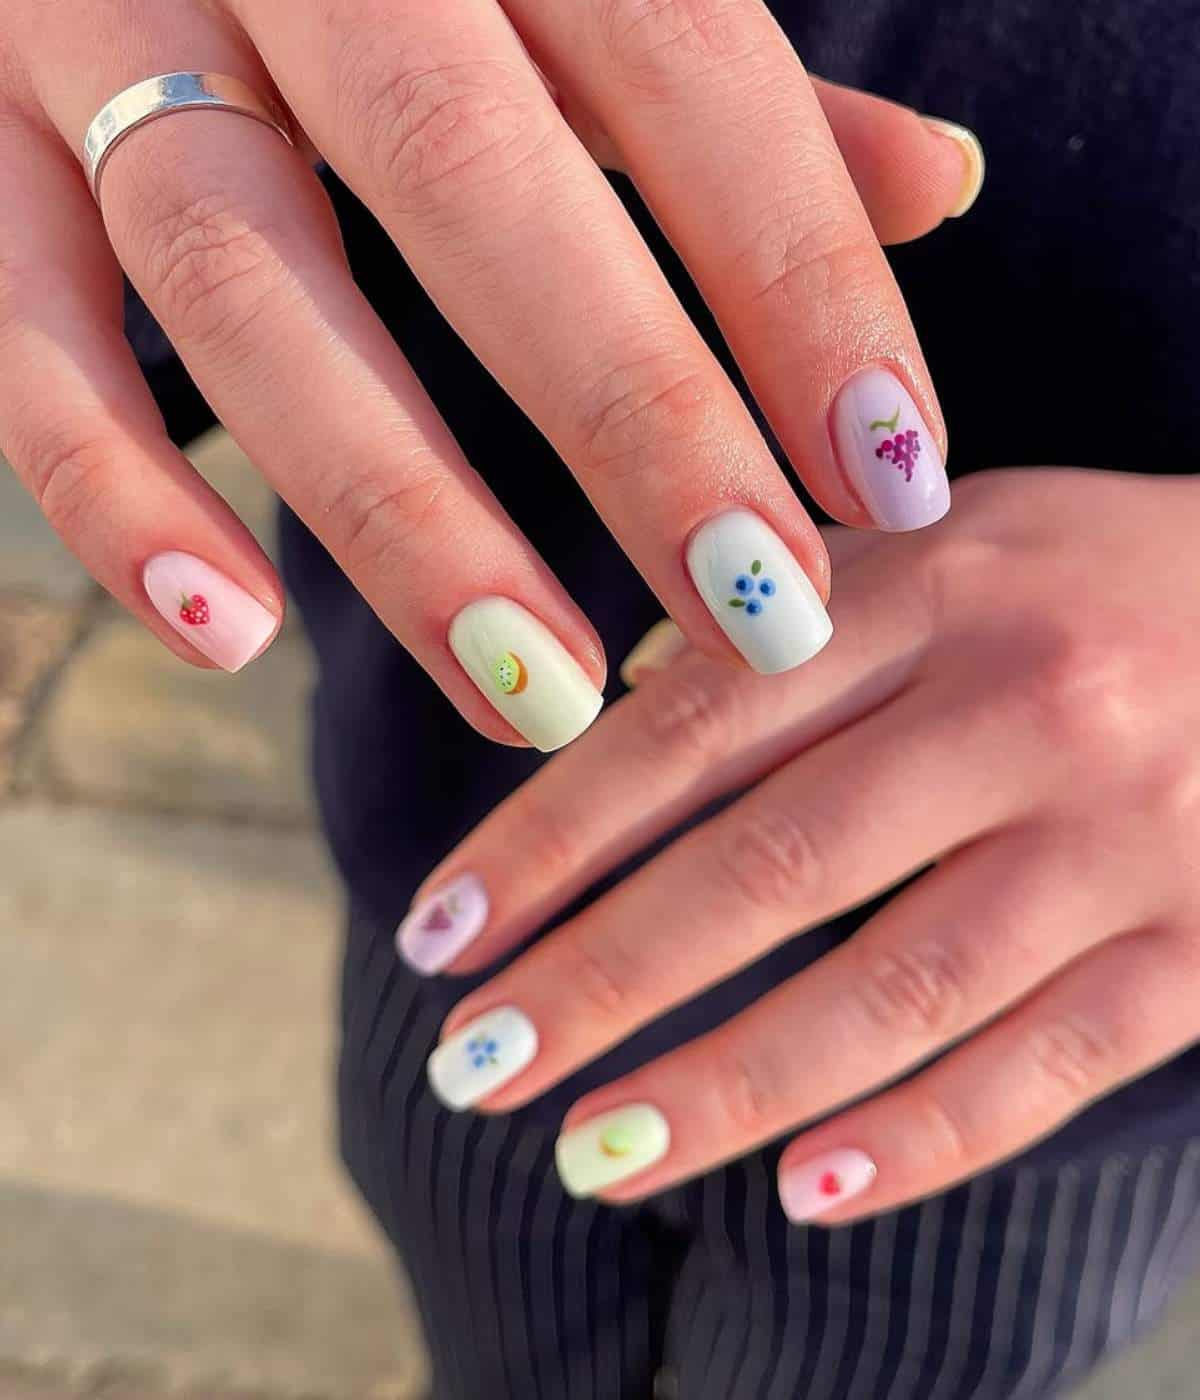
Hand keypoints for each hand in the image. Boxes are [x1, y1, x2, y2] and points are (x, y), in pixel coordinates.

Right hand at [0, 0, 978, 749]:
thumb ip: (729, 86)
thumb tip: (943, 186)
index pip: (671, 37)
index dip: (795, 265)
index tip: (892, 473)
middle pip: (456, 159)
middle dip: (629, 408)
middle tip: (760, 604)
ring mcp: (87, 13)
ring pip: (243, 274)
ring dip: (403, 508)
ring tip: (547, 686)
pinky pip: (30, 350)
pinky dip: (125, 501)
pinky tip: (236, 635)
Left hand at [404, 469, 1199, 1219]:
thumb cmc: (1097, 578)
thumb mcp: (953, 535)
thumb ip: (798, 608)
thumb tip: (622, 709)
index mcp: (939, 583)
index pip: (702, 722)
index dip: (553, 835)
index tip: (439, 931)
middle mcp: (1028, 705)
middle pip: (774, 869)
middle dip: (600, 981)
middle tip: (473, 1065)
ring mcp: (1123, 838)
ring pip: (891, 995)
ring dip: (722, 1089)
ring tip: (590, 1150)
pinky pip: (1038, 1070)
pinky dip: (911, 1141)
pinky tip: (797, 1188)